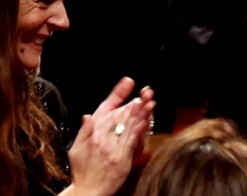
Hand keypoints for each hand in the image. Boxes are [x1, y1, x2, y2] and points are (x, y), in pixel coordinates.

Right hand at [65, 78, 155, 195]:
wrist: (87, 192)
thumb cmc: (82, 171)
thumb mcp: (76, 149)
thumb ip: (84, 131)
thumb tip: (87, 115)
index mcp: (92, 133)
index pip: (107, 109)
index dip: (118, 94)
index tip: (129, 81)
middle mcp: (102, 138)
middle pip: (121, 115)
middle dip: (134, 102)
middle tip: (145, 92)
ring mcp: (112, 148)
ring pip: (128, 125)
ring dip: (141, 112)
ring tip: (150, 101)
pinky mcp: (121, 158)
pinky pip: (132, 140)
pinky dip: (140, 129)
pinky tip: (147, 120)